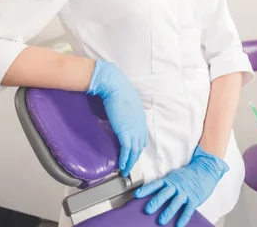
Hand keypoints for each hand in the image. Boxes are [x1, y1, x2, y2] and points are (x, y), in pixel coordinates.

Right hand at [87, 59, 147, 176]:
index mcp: (140, 117)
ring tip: (126, 170)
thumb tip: (118, 116)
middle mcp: (140, 124)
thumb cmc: (117, 90)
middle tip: (130, 165)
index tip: (133, 152)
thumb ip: (125, 112)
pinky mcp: (125, 132)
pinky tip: (122, 166)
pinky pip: (126, 150)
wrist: (114, 86)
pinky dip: (125, 160)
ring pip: (135, 151)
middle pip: (140, 145)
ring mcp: (134, 129)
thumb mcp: (125, 103)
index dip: (138, 145)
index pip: (142, 136)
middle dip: (135, 157)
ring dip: (130, 162)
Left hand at [134, 145, 228, 226]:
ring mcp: (185, 192)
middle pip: (164, 194)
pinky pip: (188, 209)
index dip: (146, 190)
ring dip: (168, 212)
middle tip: (148, 210)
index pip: (156, 184)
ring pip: (175, 202)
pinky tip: (178, 225)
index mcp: (170, 180)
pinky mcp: (194, 198)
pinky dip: (183, 218)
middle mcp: (176, 186)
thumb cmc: (189, 174)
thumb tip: (154, 192)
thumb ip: (166, 184)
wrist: (206, 169)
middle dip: (155, 202)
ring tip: (161, 220)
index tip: (137, 195)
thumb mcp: (175, 176)